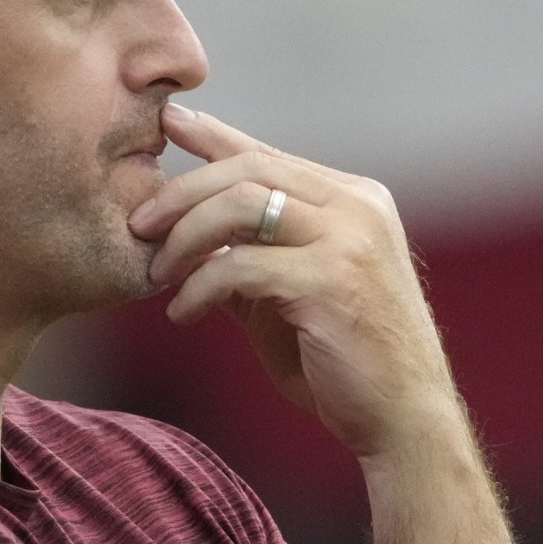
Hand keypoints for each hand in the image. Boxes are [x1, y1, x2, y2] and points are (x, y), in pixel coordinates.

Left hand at [130, 106, 461, 461]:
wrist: (402, 420)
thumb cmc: (345, 363)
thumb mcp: (293, 294)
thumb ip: (253, 257)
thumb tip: (191, 237)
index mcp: (355, 200)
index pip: (270, 156)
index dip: (215, 136)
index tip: (166, 123)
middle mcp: (358, 207)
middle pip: (249, 169)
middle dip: (182, 192)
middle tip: (139, 224)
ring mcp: (349, 240)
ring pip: (242, 204)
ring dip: (185, 236)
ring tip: (157, 272)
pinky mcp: (331, 280)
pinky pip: (242, 265)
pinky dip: (200, 287)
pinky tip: (183, 312)